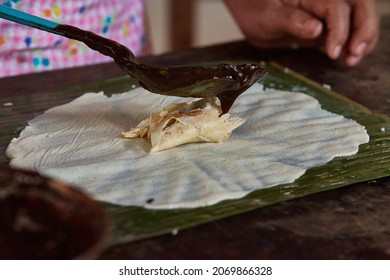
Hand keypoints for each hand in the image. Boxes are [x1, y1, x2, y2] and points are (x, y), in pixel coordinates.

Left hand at [224, 0, 379, 65]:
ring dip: (362, 37)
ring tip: (353, 59)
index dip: (340, 29)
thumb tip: (316, 29)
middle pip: (358, 6)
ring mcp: (326, 13)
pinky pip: (347, 31)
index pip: (336, 7)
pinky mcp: (326, 26)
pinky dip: (352, 43)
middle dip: (363, 30)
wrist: (250, 12)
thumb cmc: (255, 11)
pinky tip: (349, 58)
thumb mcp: (267, 17)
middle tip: (354, 54)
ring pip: (358, 17)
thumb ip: (291, 20)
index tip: (333, 52)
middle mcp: (323, 0)